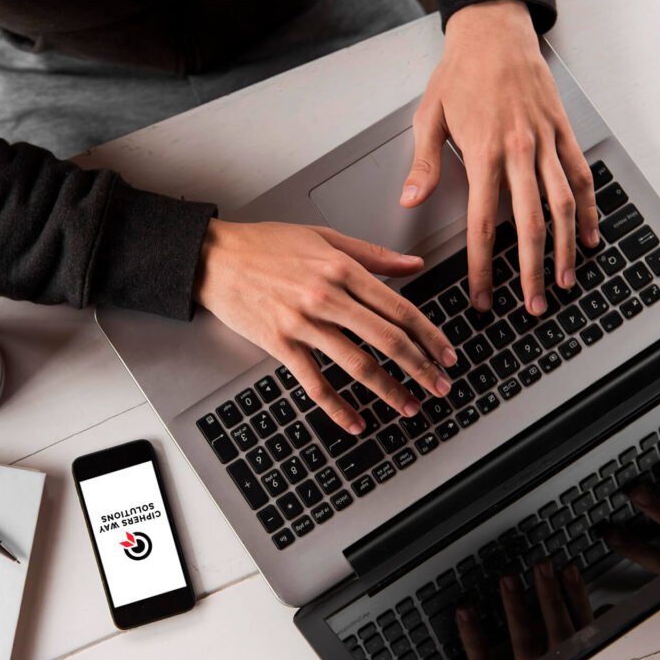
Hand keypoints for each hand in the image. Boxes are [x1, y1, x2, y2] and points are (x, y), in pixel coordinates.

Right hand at [194, 218, 456, 432]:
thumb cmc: (265, 244)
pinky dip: (338, 408)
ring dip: (389, 390)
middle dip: (421, 367)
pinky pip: (314, 384)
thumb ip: (372, 254)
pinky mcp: (279, 344)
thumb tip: (413, 263)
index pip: (399, 308)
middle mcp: (327, 297)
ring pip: (357, 364)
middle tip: (441, 386)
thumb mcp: (324, 237)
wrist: (214, 257)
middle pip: (387, 339)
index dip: (429, 334)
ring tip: (409, 406)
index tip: (446, 353)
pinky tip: (356, 422)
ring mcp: (303, 323)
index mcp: (342, 269)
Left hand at [403, 0, 598, 314]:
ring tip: (566, 281)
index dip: (484, 268)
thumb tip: (410, 201)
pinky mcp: (563, 132)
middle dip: (532, 272)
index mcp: (483, 154)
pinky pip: (581, 176)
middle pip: (530, 225)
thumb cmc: (460, 73)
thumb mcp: (428, 117)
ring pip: (563, 205)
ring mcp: (545, 143)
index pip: (484, 225)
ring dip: (566, 248)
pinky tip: (589, 235)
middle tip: (534, 306)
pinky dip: (588, 209)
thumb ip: (423, 165)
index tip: (484, 297)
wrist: (495, 31)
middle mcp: (519, 152)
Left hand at [456, 562, 593, 659]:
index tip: (570, 569)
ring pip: (523, 639)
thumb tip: (606, 612)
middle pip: (556, 629)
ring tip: (508, 578)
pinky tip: (464, 611)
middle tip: (542, 566)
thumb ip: (597, 640)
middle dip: (550, 595)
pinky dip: (472, 637)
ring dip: (516, 607)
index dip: (576, 597)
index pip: (584, 628)